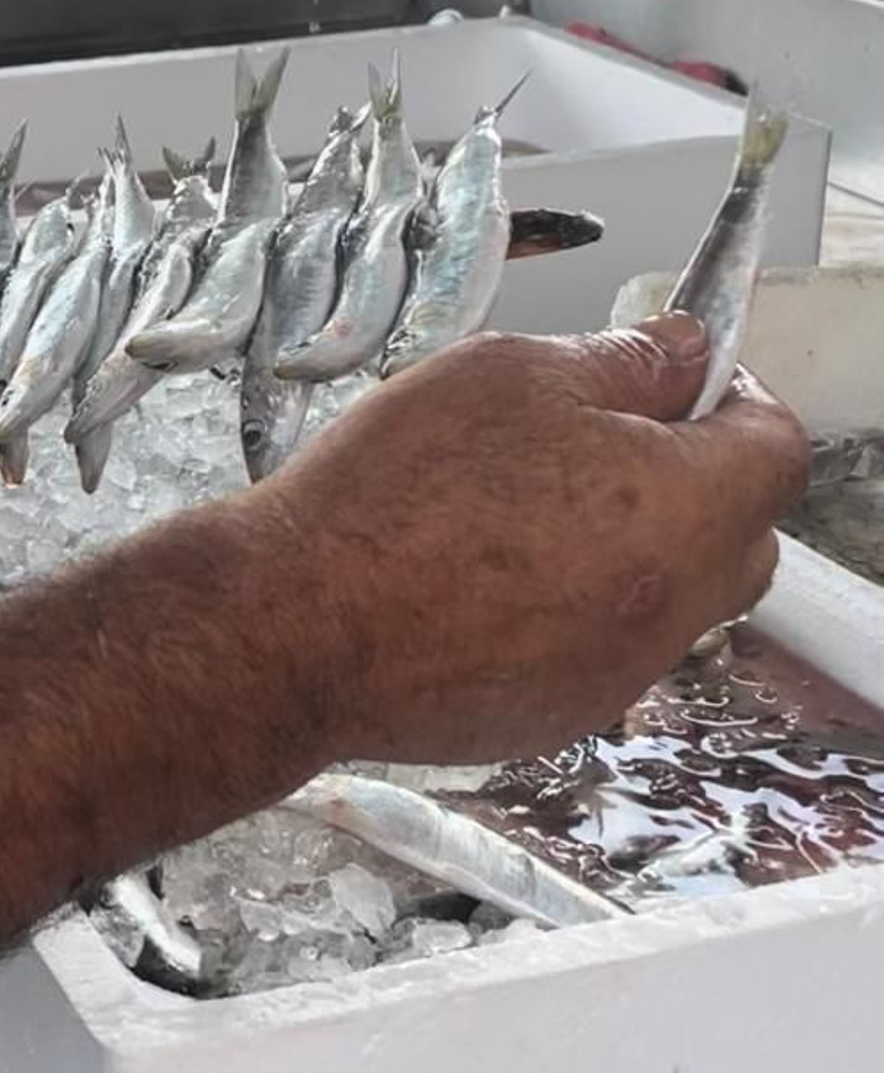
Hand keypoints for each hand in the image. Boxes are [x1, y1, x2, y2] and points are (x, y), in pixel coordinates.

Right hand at [248, 313, 809, 767]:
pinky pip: (599, 650)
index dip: (736, 399)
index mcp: (681, 509)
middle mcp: (669, 608)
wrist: (297, 623)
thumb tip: (682, 355)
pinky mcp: (557, 717)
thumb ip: (621, 361)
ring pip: (667, 600)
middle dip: (698, 482)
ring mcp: (616, 674)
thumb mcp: (509, 374)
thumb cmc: (392, 494)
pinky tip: (483, 580)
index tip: (683, 381)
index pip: (775, 448)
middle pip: (740, 537)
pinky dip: (570, 612)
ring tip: (521, 513)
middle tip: (604, 441)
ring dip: (631, 550)